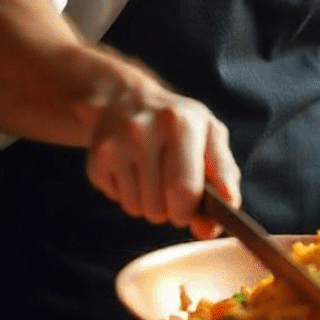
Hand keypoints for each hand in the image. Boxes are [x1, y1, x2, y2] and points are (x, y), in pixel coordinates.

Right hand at [78, 71, 240, 239]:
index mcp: (181, 123)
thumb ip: (223, 175)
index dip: (190, 210)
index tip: (191, 208)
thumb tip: (218, 220)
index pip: (185, 189)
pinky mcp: (96, 157)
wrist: (127, 99)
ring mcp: (115, 143)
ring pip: (137, 207)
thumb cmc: (179, 124)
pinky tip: (133, 171)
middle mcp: (144, 129)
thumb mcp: (210, 136)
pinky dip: (128, 196)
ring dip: (149, 204)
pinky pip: (117, 200)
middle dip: (170, 211)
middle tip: (173, 191)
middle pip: (159, 206)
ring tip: (153, 177)